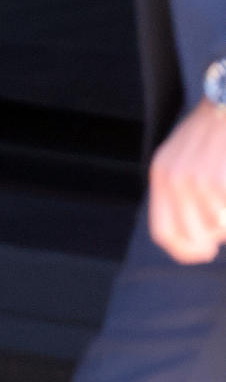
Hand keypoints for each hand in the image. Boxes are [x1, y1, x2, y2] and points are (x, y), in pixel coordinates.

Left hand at [148, 98, 225, 262]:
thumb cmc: (216, 130)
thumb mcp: (185, 155)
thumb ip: (182, 190)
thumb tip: (198, 237)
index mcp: (161, 172)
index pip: (163, 232)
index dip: (184, 250)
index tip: (204, 251)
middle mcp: (171, 178)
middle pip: (191, 236)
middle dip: (212, 237)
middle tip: (221, 224)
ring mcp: (194, 181)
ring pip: (217, 229)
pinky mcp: (216, 183)